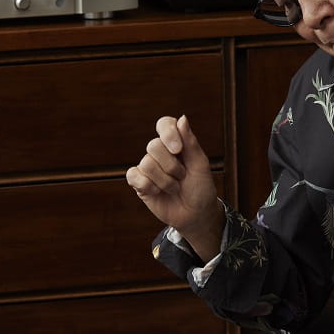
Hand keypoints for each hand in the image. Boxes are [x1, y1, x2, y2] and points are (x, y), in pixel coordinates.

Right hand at [126, 115, 222, 258]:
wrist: (195, 215)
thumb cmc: (200, 188)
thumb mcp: (200, 165)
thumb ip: (190, 142)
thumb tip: (182, 118)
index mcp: (176, 142)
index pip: (164, 124)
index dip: (168, 134)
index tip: (178, 150)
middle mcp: (160, 152)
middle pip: (153, 146)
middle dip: (171, 166)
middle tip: (182, 177)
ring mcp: (147, 167)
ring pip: (146, 164)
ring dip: (165, 181)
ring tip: (174, 188)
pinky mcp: (138, 182)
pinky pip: (134, 176)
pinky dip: (149, 186)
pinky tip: (158, 192)